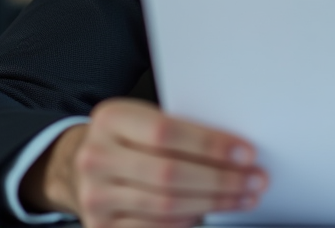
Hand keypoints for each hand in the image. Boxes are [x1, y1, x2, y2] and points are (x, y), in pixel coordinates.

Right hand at [21, 98, 267, 227]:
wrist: (79, 165)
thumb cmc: (127, 139)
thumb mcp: (144, 120)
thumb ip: (179, 130)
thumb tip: (236, 148)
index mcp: (111, 119)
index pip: (167, 132)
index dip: (210, 145)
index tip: (246, 152)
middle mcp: (96, 157)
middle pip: (169, 174)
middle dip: (220, 179)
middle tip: (255, 180)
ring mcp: (96, 196)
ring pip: (165, 206)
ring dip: (213, 203)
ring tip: (243, 197)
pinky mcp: (101, 227)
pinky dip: (188, 221)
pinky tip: (209, 213)